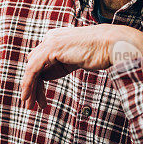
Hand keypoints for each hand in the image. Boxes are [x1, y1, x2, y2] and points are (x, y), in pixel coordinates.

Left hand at [21, 24, 142, 108]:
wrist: (114, 45)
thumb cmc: (101, 53)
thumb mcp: (76, 61)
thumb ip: (60, 65)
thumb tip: (45, 76)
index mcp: (56, 39)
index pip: (40, 62)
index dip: (38, 82)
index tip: (40, 100)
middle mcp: (50, 38)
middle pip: (34, 66)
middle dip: (32, 87)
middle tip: (30, 105)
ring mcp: (50, 42)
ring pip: (31, 68)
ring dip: (29, 88)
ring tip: (29, 105)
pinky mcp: (51, 49)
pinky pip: (33, 69)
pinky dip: (29, 83)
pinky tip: (29, 96)